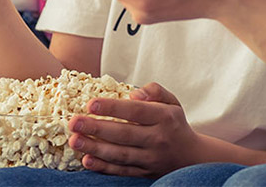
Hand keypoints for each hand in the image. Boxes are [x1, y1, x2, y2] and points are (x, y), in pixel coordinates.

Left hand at [68, 82, 201, 177]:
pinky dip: (104, 167)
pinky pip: (122, 171)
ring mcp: (150, 159)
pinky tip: (87, 160)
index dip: (112, 107)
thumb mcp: (171, 101)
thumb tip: (134, 93)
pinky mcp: (144, 174)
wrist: (190, 157)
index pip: (135, 111)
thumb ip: (154, 90)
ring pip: (120, 154)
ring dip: (95, 148)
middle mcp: (157, 139)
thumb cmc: (175, 123)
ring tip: (75, 140)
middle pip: (124, 133)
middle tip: (74, 122)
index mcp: (164, 117)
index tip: (90, 104)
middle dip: (96, 128)